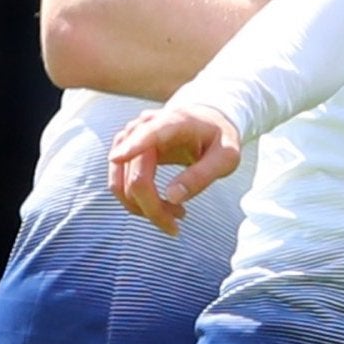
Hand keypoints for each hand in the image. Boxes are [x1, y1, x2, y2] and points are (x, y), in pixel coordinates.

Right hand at [107, 104, 241, 234]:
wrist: (207, 122)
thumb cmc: (219, 139)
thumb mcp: (226, 156)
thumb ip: (203, 175)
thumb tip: (172, 196)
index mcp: (174, 121)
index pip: (150, 133)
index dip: (133, 145)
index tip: (117, 157)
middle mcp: (144, 127)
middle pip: (136, 175)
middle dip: (153, 207)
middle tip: (178, 223)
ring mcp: (128, 139)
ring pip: (120, 183)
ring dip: (141, 207)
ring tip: (174, 214)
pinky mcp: (122, 153)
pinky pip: (118, 183)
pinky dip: (135, 201)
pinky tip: (161, 205)